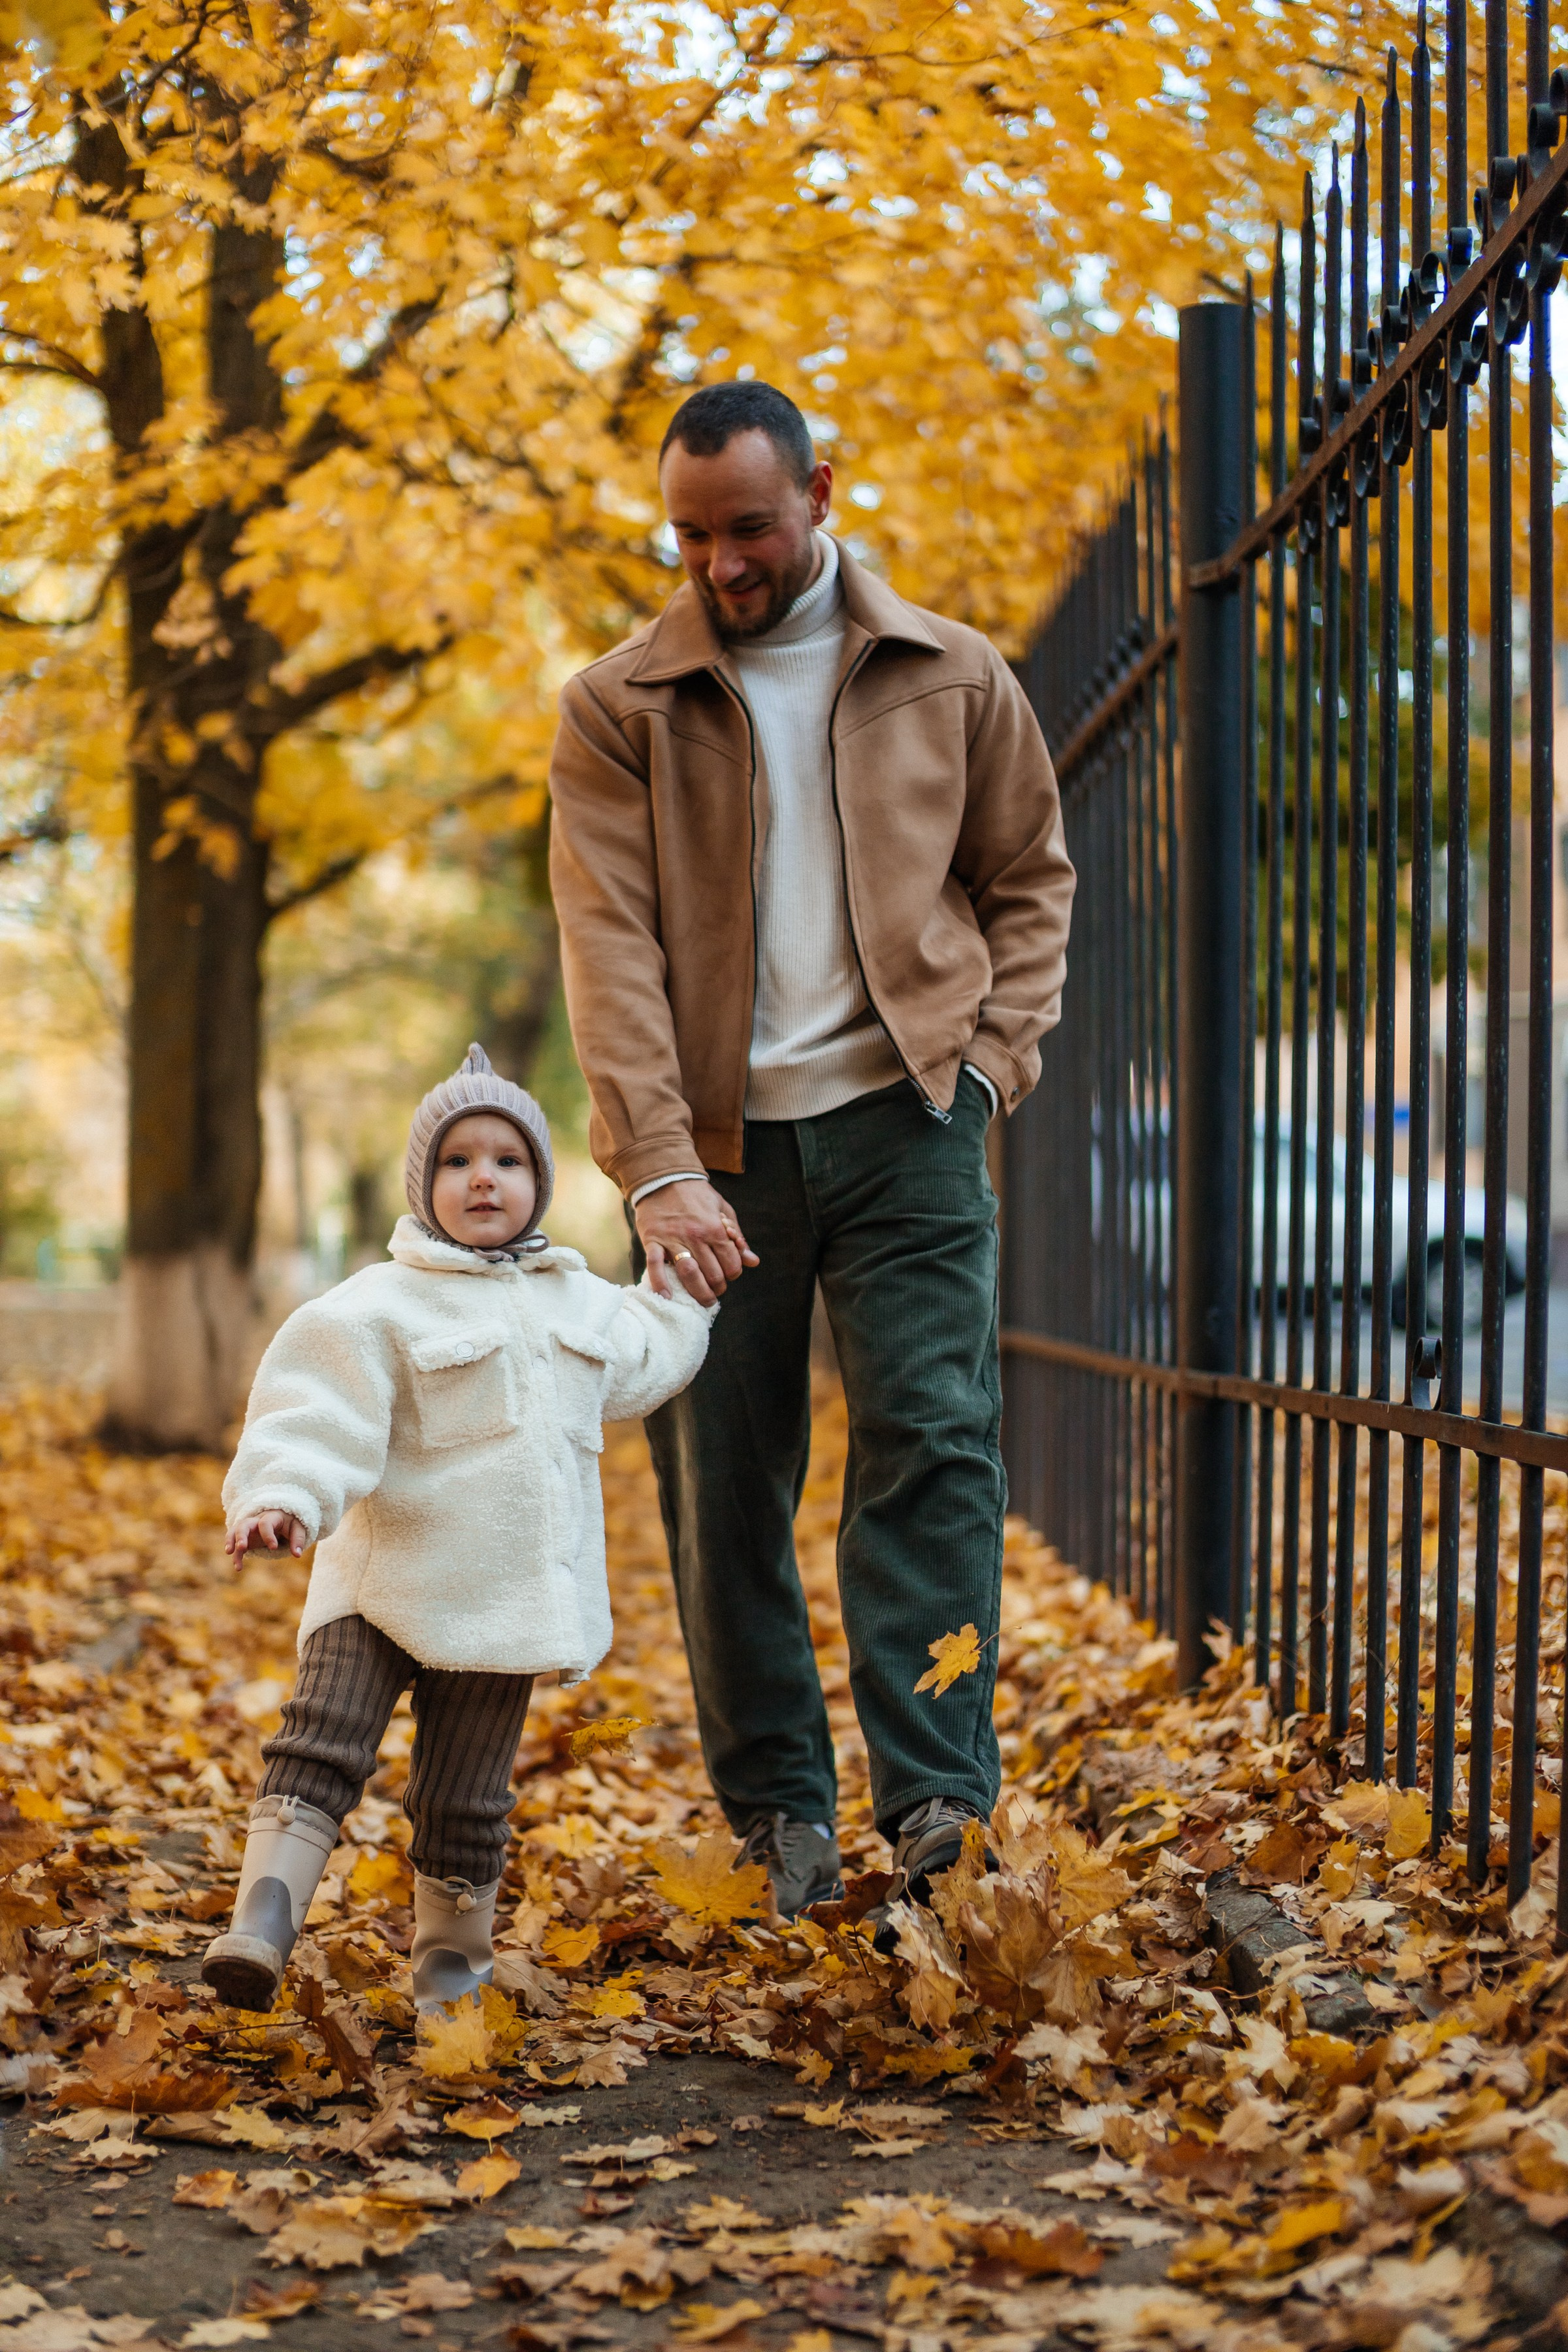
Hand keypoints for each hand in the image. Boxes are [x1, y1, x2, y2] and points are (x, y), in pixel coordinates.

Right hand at [227, 1511, 308, 1560]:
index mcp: (271, 1516)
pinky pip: (237, 1546)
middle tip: (241, 1547)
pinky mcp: (246, 1539)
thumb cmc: (290, 1523)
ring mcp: (250, 1529)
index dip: (268, 1535)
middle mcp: (257, 1521)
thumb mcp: (298, 1528)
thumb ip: (298, 1540)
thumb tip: (297, 1554)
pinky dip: (236, 1555)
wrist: (283, 1519)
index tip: (274, 1548)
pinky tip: (238, 1568)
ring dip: (231, 1541)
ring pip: (235, 1532)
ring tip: (229, 1553)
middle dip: (241, 1535)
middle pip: (244, 1524)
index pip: (265, 1523)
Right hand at [636, 1178, 757, 1307]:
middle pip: (712, 1273)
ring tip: (703, 1301)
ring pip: (689, 1273)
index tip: (729, 1275)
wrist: (664, 1177)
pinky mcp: (652, 1240)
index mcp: (716, 1228)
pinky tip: (667, 1296)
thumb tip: (753, 1261)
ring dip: (698, 1292)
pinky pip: (655, 1265)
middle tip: (716, 1291)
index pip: (732, 1263)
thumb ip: (738, 1237)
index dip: (734, 1274)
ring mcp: (673, 1239)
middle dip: (718, 1287)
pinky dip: (660, 1283)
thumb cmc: (697, 1195)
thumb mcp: (723, 1210)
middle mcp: (696, 1235)